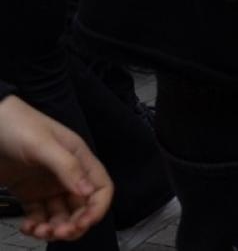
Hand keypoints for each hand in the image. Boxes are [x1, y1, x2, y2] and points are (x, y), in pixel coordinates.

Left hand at [0, 95, 113, 242]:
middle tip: (59, 232)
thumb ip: (67, 167)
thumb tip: (89, 192)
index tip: (83, 223)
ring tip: (38, 231)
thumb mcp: (43, 144)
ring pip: (60, 215)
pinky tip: (27, 226)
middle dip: (74, 224)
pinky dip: (35, 226)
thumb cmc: (18, 125)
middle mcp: (67, 174)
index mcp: (79, 158)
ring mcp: (48, 185)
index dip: (97, 208)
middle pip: (82, 207)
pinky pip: (39, 216)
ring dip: (53, 228)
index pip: (100, 188)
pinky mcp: (29, 193)